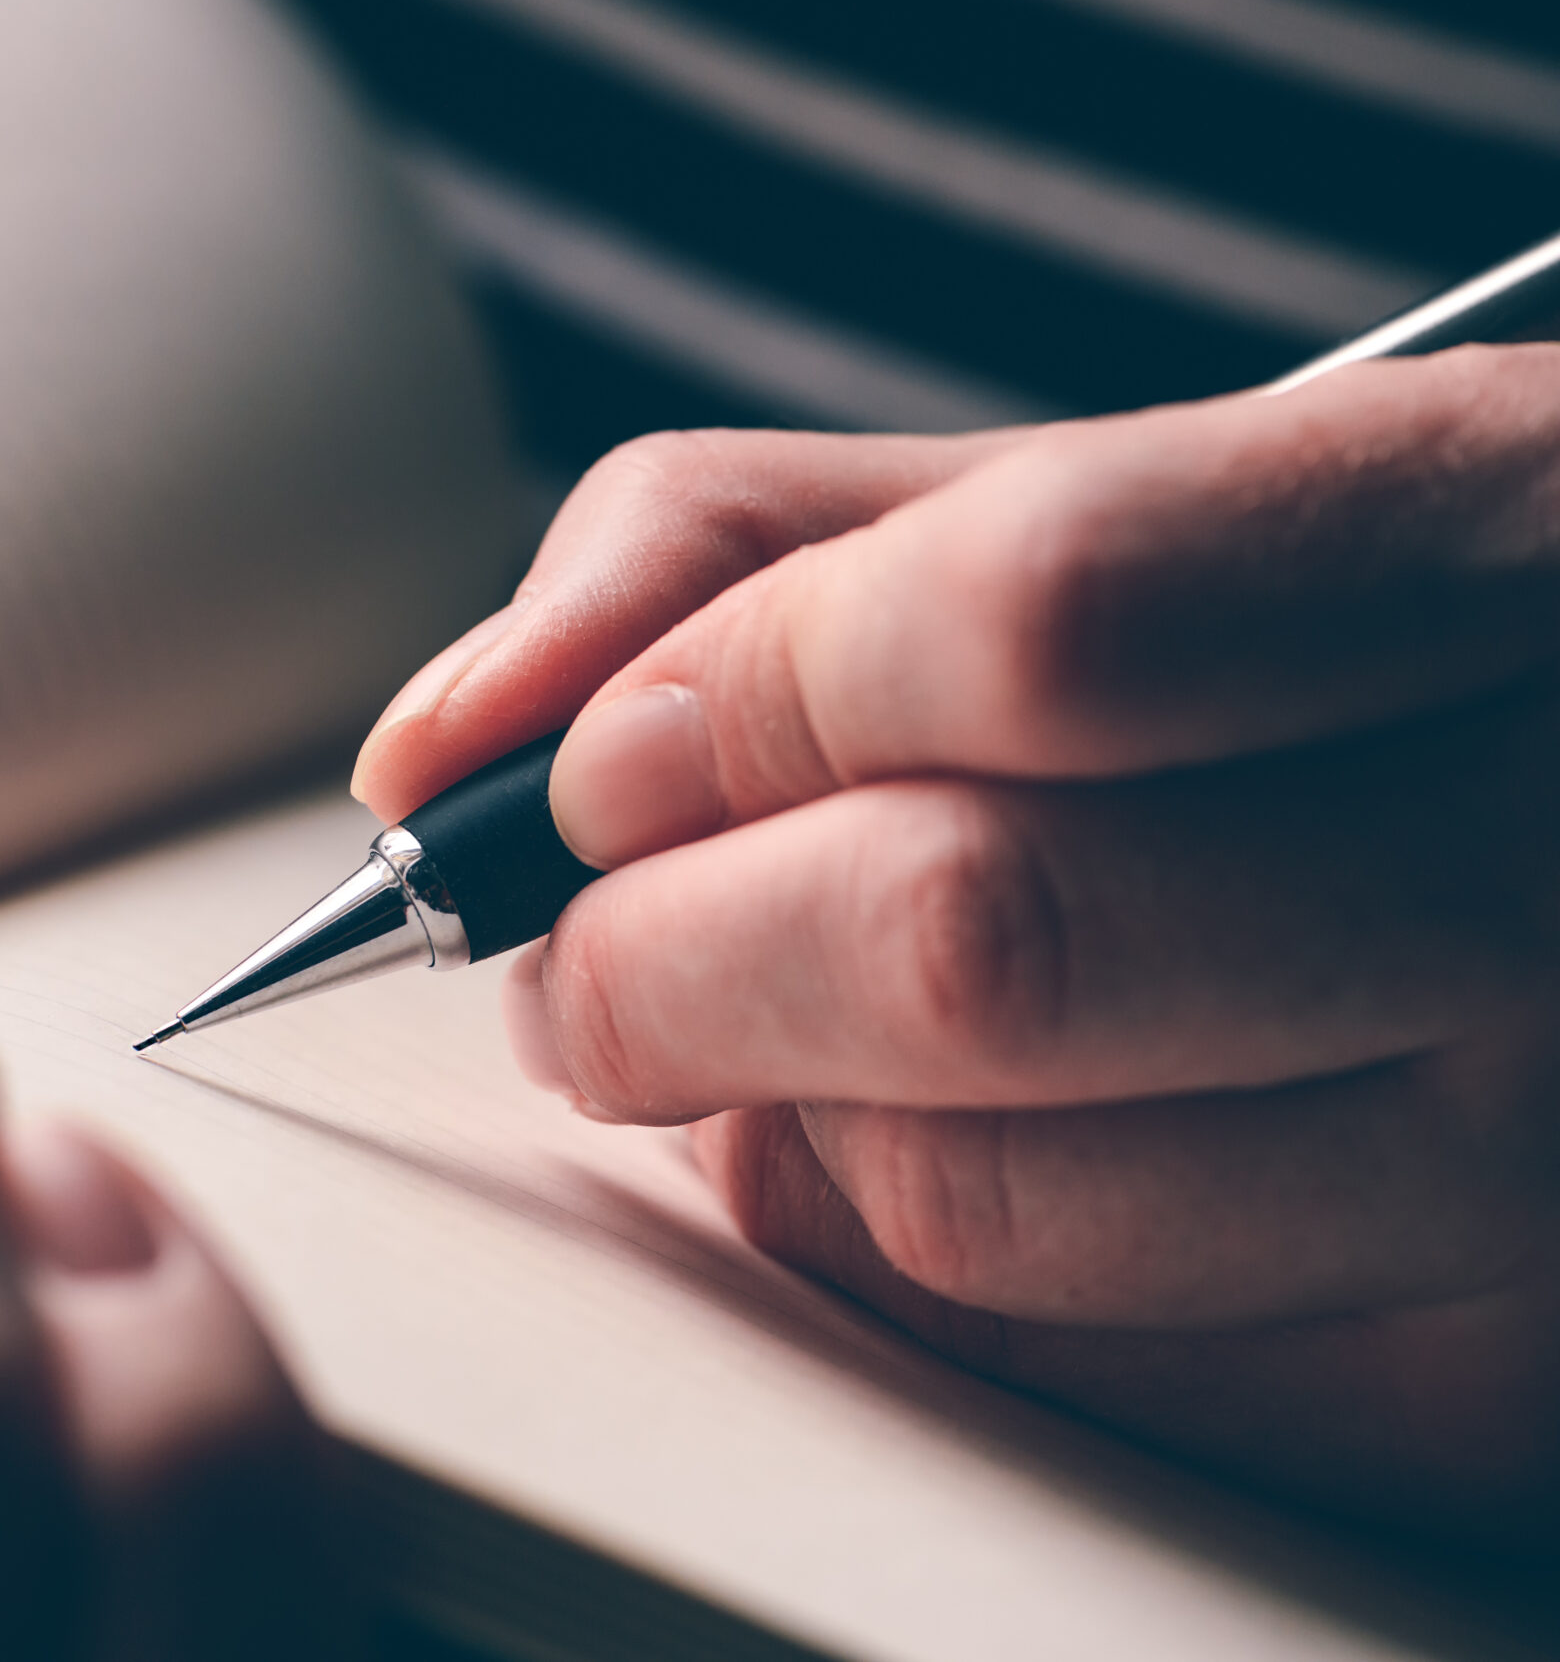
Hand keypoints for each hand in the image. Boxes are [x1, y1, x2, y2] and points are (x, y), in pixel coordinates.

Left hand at [357, 345, 1559, 1545]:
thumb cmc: (1298, 644)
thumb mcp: (1066, 494)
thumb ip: (733, 553)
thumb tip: (441, 749)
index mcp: (1508, 539)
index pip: (1039, 624)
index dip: (750, 696)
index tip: (610, 757)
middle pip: (968, 949)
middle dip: (662, 953)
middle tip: (590, 936)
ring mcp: (1544, 1177)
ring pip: (965, 1202)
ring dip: (764, 1115)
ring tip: (789, 1020)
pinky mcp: (1473, 1396)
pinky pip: (1027, 1364)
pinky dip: (883, 1249)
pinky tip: (945, 1133)